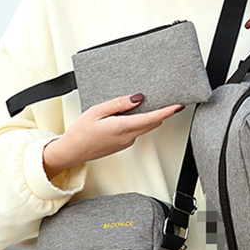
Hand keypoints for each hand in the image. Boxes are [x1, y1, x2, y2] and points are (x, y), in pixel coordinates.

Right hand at [42, 94, 182, 178]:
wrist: (72, 151)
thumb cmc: (80, 132)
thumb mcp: (96, 111)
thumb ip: (119, 104)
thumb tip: (137, 98)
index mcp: (122, 127)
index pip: (151, 119)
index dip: (166, 112)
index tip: (177, 106)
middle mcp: (127, 137)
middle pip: (152, 123)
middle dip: (161, 113)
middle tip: (164, 99)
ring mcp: (126, 143)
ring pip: (144, 127)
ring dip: (147, 117)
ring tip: (138, 103)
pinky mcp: (123, 145)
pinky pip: (135, 131)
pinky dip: (137, 122)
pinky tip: (125, 115)